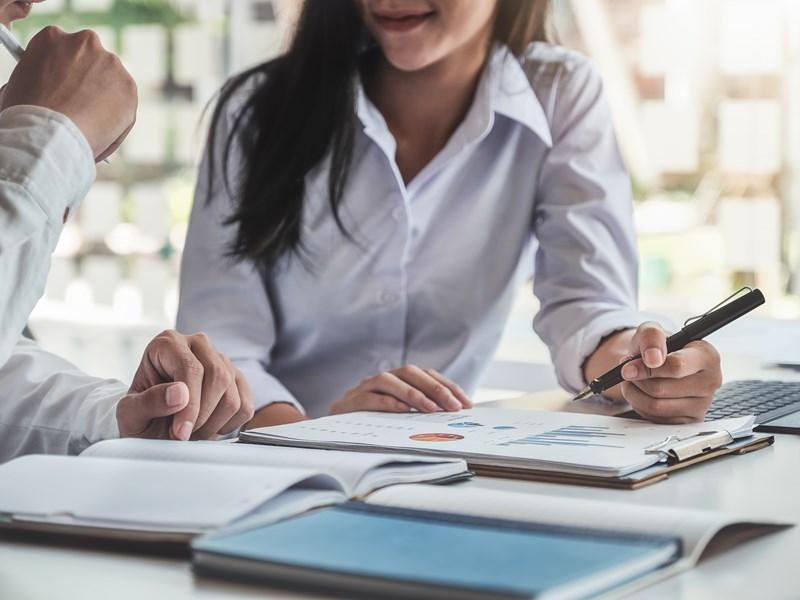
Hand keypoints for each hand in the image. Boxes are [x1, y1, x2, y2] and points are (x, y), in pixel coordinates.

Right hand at [1, 26, 136, 161]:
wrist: (50, 133)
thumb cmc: (26, 114)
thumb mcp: (19, 86)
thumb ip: (38, 80)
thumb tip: (41, 89)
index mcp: (52, 38)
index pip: (66, 52)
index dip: (66, 74)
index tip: (64, 89)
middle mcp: (85, 42)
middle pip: (92, 64)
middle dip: (89, 84)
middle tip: (78, 109)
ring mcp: (110, 63)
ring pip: (111, 85)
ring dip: (104, 103)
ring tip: (86, 126)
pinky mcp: (129, 87)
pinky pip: (125, 106)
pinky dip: (116, 121)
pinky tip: (99, 133)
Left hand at [116, 330, 253, 439]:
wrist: (153, 427)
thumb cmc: (139, 417)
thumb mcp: (129, 414)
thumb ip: (147, 402)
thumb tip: (179, 393)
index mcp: (168, 343)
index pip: (190, 368)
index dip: (189, 405)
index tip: (180, 432)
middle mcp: (198, 344)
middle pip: (218, 378)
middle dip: (202, 415)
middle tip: (183, 435)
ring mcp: (222, 360)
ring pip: (232, 396)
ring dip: (212, 425)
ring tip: (191, 432)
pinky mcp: (238, 380)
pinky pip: (245, 407)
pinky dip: (227, 426)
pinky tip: (207, 427)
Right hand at [330, 365, 471, 414]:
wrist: (333, 428)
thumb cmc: (371, 421)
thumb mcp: (398, 414)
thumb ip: (419, 410)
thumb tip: (453, 414)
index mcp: (396, 379)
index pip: (426, 375)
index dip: (447, 386)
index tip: (466, 403)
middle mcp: (381, 378)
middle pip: (410, 372)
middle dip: (435, 388)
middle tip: (453, 406)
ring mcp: (364, 388)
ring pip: (388, 381)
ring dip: (412, 393)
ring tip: (431, 409)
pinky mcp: (349, 402)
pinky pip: (369, 399)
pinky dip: (388, 403)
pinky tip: (403, 412)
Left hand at [618, 322, 721, 422]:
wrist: (658, 362)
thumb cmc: (659, 347)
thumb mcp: (652, 330)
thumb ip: (651, 337)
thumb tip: (652, 358)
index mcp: (707, 356)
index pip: (676, 366)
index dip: (646, 368)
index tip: (629, 366)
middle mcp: (710, 381)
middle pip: (661, 389)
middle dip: (637, 380)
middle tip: (629, 371)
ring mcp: (702, 404)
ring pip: (655, 406)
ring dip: (634, 393)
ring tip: (633, 380)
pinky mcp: (690, 420)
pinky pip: (656, 418)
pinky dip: (640, 406)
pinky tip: (643, 393)